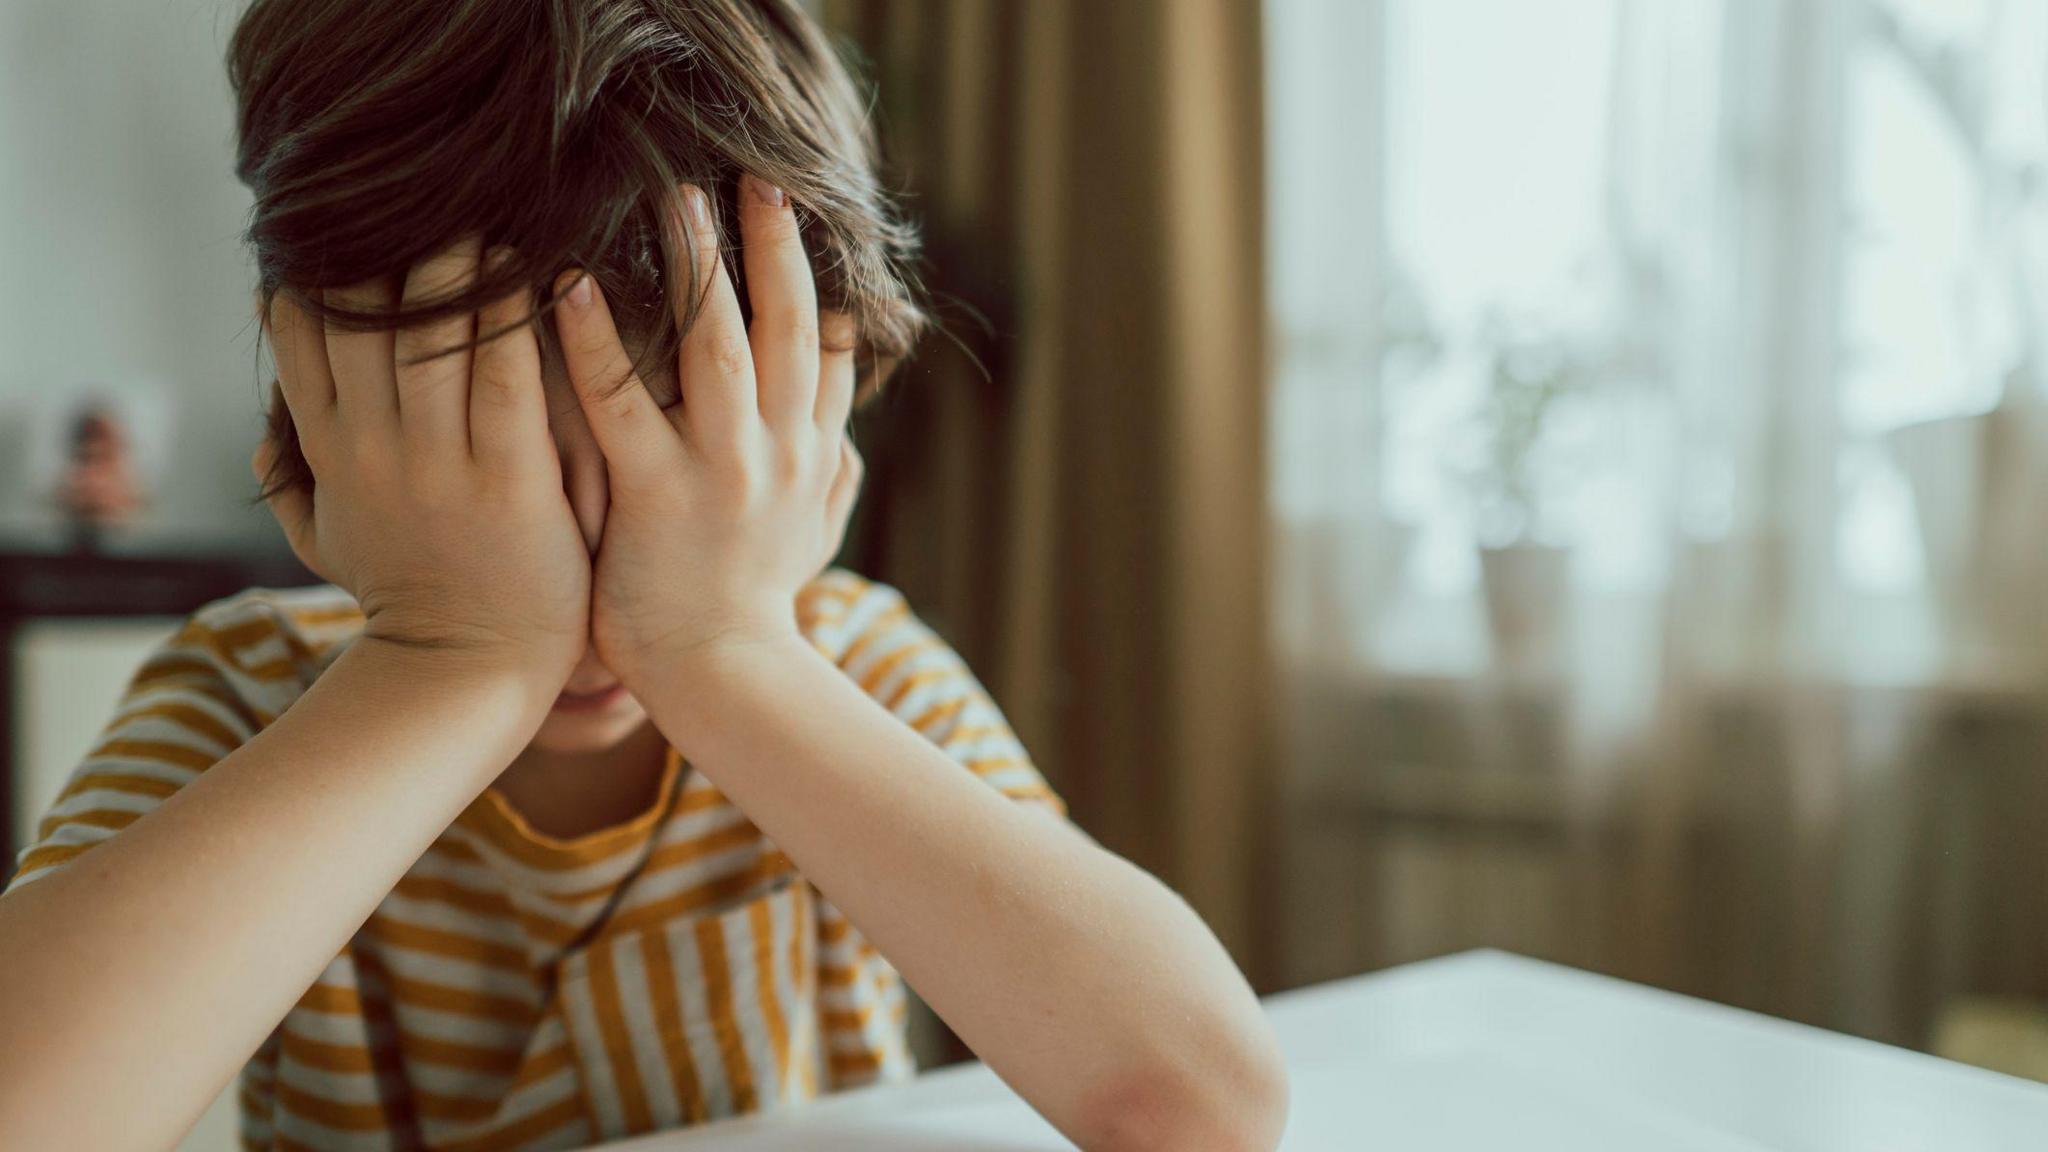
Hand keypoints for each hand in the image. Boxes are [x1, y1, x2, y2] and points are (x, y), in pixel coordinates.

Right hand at [259, 239, 590, 686]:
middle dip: (387, 245)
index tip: (345, 214)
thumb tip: (257, 433)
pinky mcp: (511, 481)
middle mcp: (378, 447)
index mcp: (333, 451)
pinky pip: (509, 380)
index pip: (305, 334)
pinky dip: (519, 319)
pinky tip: (535, 264)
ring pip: (434, 336)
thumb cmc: (409, 600)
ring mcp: (442, 464)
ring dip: (453, 262)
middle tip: (422, 183)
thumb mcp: (328, 542)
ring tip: (478, 199)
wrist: (465, 674)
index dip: (321, 265)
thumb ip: (291, 481)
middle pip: (364, 318)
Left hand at [553, 177, 861, 684]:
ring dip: (697, 268)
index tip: (803, 214)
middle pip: (787, 327)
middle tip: (750, 173)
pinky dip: (597, 340)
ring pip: (719, 348)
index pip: (829, 351)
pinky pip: (623, 404)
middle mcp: (778, 451)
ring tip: (674, 197)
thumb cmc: (753, 607)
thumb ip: (831, 476)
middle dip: (772, 247)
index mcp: (810, 453)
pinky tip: (568, 284)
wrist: (722, 683)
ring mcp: (722, 472)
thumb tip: (849, 433)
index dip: (821, 278)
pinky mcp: (656, 497)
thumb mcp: (813, 537)